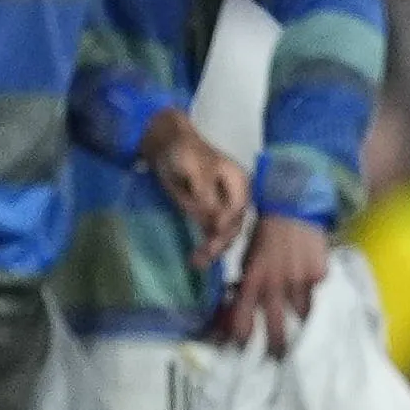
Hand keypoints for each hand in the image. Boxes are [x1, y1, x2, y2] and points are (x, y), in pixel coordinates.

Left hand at [140, 109, 248, 265]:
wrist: (170, 146)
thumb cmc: (183, 154)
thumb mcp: (193, 170)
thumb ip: (204, 193)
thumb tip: (212, 220)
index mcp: (239, 181)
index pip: (236, 208)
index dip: (224, 224)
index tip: (209, 235)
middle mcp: (239, 196)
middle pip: (234, 223)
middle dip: (219, 243)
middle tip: (201, 258)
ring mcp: (227, 206)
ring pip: (226, 232)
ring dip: (213, 249)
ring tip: (196, 262)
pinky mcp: (214, 214)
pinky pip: (216, 232)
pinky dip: (208, 245)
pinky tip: (198, 256)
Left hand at [218, 212, 330, 354]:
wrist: (293, 209)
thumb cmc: (266, 234)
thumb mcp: (248, 257)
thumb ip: (247, 281)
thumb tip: (238, 300)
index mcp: (252, 279)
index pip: (242, 316)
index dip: (240, 337)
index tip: (240, 352)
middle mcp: (274, 284)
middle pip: (274, 324)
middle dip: (275, 346)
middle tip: (278, 361)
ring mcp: (299, 281)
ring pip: (301, 314)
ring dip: (302, 329)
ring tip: (307, 344)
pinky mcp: (319, 275)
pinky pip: (319, 296)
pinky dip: (319, 303)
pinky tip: (322, 311)